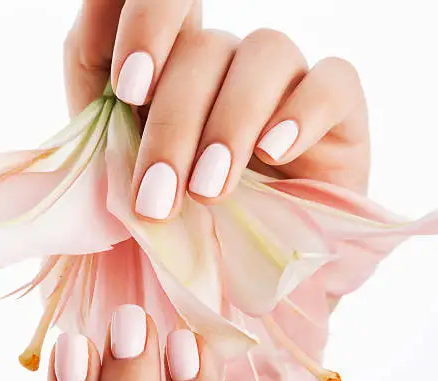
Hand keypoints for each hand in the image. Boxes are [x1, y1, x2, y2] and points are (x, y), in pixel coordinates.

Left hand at [64, 2, 369, 221]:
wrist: (248, 295)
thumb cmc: (182, 248)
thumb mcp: (128, 201)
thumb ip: (102, 139)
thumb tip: (96, 81)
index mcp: (173, 82)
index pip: (165, 16)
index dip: (147, 29)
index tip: (127, 88)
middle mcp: (228, 73)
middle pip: (204, 50)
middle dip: (174, 124)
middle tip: (159, 198)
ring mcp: (285, 88)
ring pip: (265, 53)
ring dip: (230, 123)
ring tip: (210, 191)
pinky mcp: (341, 116)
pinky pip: (334, 81)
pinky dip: (303, 112)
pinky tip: (275, 153)